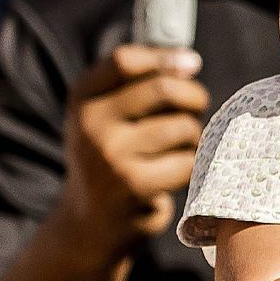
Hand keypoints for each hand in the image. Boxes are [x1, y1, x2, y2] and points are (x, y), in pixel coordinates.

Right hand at [56, 45, 209, 256]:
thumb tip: (188, 62)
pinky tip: (174, 174)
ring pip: (183, 127)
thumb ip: (140, 84)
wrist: (90, 222)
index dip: (165, 58)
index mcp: (82, 98)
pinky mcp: (135, 186)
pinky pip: (187, 162)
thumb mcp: (108, 115)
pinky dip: (191, 167)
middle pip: (163, 89)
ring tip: (179, 148)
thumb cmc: (113, 156)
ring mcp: (111, 155)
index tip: (191, 63)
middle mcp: (90, 123)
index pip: (126, 60)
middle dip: (193, 97)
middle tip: (196, 109)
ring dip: (193, 136)